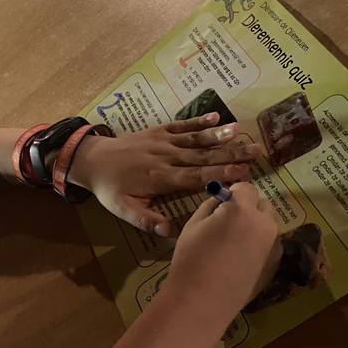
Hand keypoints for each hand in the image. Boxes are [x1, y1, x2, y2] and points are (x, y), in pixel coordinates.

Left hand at [70, 114, 261, 234]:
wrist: (92, 160)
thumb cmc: (110, 188)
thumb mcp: (122, 209)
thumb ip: (145, 219)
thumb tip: (169, 231)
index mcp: (160, 178)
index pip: (194, 176)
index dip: (218, 173)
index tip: (241, 172)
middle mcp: (166, 157)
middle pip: (202, 156)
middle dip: (229, 154)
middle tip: (255, 152)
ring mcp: (163, 141)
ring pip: (194, 139)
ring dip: (218, 135)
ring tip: (240, 131)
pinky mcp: (158, 131)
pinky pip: (181, 125)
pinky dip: (197, 121)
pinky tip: (215, 116)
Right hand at [164, 183, 281, 317]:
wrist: (202, 301)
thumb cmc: (191, 260)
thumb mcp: (193, 225)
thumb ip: (211, 207)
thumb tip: (222, 202)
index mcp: (242, 210)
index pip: (246, 188)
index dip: (233, 193)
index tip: (222, 203)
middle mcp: (264, 224)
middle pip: (262, 205)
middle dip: (248, 207)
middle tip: (228, 223)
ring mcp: (274, 245)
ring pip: (267, 226)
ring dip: (255, 226)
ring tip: (234, 245)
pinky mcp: (275, 264)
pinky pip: (269, 245)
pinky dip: (259, 245)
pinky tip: (240, 260)